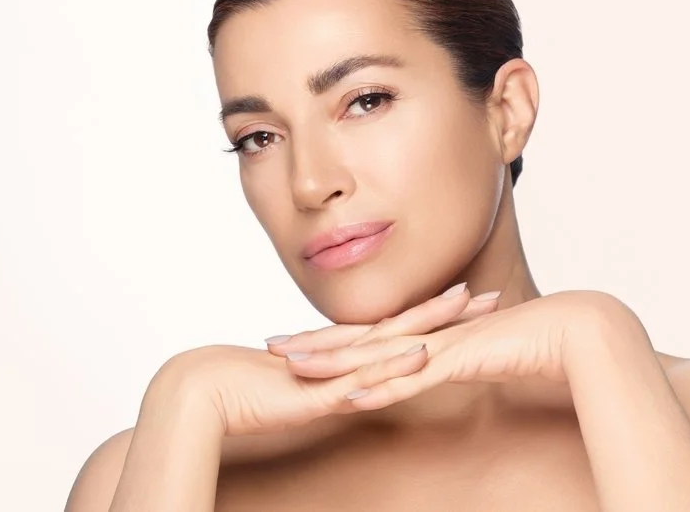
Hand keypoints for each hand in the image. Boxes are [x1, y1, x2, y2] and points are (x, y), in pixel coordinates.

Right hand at [149, 283, 499, 435]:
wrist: (202, 390)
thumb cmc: (238, 389)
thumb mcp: (290, 387)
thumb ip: (316, 385)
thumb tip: (334, 388)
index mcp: (337, 354)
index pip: (390, 330)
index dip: (426, 315)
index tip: (459, 300)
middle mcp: (340, 355)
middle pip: (401, 328)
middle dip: (444, 313)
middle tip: (487, 295)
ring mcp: (332, 371)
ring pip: (391, 345)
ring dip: (430, 325)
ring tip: (468, 305)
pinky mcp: (318, 394)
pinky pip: (364, 381)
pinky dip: (394, 367)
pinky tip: (422, 354)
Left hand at [267, 290, 620, 410]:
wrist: (577, 329)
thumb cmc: (533, 341)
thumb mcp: (481, 353)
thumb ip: (455, 359)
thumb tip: (436, 365)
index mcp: (428, 331)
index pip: (369, 335)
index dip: (331, 338)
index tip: (298, 342)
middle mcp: (426, 334)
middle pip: (358, 339)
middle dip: (314, 344)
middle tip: (272, 345)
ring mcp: (440, 345)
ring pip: (374, 355)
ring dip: (333, 363)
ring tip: (292, 367)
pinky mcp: (459, 361)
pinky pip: (410, 379)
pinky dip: (378, 388)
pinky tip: (348, 396)